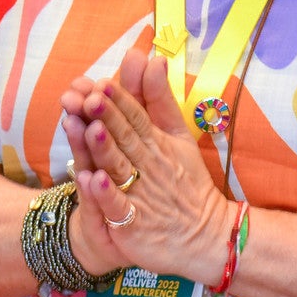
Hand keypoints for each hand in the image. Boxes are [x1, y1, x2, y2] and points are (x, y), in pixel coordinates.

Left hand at [60, 49, 236, 285]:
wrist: (207, 236)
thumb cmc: (186, 184)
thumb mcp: (179, 137)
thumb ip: (161, 101)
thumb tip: (156, 59)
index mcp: (157, 144)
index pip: (136, 118)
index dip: (119, 101)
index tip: (101, 83)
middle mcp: (149, 166)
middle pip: (125, 139)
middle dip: (108, 117)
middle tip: (89, 96)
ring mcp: (141, 195)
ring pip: (119, 168)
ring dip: (105, 149)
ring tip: (90, 129)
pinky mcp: (133, 224)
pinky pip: (118, 206)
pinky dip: (106, 194)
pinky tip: (94, 180)